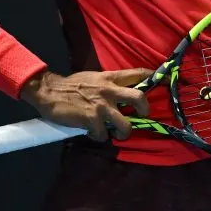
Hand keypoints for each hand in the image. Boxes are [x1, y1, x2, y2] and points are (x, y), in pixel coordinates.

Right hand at [20, 68, 152, 140]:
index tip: (160, 80)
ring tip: (117, 133)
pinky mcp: (92, 119)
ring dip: (123, 133)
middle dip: (145, 110)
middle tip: (143, 116)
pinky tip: (93, 133)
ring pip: (125, 125)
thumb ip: (108, 84)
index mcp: (110, 78)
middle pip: (139, 99)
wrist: (50, 91)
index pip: (137, 73)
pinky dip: (100, 137)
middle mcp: (109, 90)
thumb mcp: (94, 78)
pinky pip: (104, 134)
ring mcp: (102, 106)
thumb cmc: (72, 85)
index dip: (152, 76)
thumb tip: (121, 93)